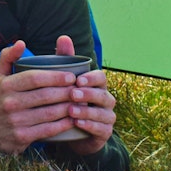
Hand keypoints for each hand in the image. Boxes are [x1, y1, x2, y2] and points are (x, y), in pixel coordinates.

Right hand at [0, 37, 116, 155]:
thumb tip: (20, 42)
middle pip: (45, 95)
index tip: (71, 76)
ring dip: (68, 107)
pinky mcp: (23, 136)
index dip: (55, 77)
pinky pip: (49, 129)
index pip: (34, 78)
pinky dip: (63, 124)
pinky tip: (73, 118)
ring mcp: (16, 121)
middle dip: (66, 91)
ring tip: (80, 102)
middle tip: (79, 89)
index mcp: (6, 85)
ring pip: (50, 113)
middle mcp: (9, 103)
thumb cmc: (0, 97)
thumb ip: (7, 56)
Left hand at [52, 35, 116, 156]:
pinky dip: (90, 126)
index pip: (100, 78)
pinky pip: (101, 129)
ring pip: (102, 113)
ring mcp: (107, 117)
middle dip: (88, 94)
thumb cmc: (70, 101)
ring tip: (71, 110)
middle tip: (72, 94)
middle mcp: (105, 100)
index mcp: (97, 86)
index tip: (78, 79)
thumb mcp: (66, 81)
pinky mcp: (104, 133)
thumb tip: (63, 37)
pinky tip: (78, 124)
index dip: (91, 78)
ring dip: (87, 111)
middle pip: (102, 95)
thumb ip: (66, 60)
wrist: (73, 132)